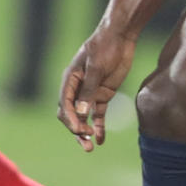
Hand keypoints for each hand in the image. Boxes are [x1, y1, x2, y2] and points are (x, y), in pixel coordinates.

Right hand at [58, 28, 138, 150]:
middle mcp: (77, 89)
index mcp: (70, 80)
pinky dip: (98, 128)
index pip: (65, 105)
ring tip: (90, 148)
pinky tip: (101, 140)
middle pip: (71, 115)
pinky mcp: (102, 96)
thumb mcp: (96, 67)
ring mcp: (90, 94)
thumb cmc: (105, 47)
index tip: (80, 131)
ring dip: (85, 133)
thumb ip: (89, 90)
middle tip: (86, 143)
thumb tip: (81, 113)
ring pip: (83, 118)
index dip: (70, 120)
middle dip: (76, 130)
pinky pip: (97, 116)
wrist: (120, 37)